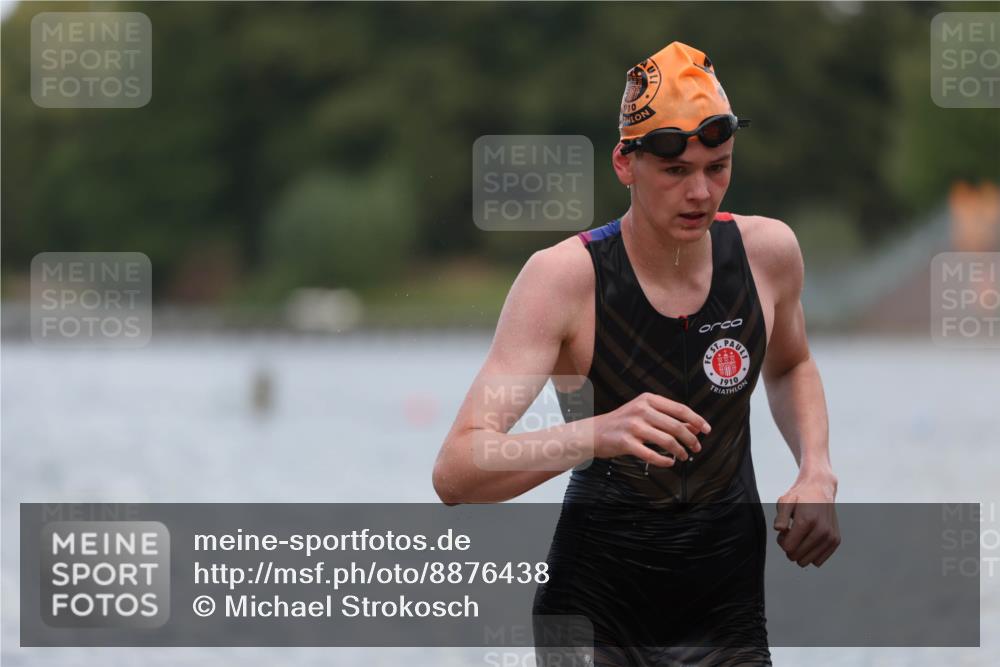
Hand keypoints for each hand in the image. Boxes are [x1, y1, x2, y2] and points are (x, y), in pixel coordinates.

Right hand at [592, 392, 710, 467]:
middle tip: (696, 447)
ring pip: (666, 440)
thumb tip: (694, 427)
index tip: (707, 429)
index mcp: (648, 400)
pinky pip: (651, 454)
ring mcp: (633, 426)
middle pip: (676, 426)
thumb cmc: (622, 423)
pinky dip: (664, 460)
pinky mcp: (626, 442)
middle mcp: (641, 410)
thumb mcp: (644, 414)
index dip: (696, 420)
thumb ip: (668, 418)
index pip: (679, 409)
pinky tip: (669, 462)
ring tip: (684, 456)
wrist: (594, 432)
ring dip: (680, 451)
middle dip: (691, 439)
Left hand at [773, 474, 839, 566]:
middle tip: (791, 532)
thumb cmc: (801, 495)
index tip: (784, 530)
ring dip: (800, 551)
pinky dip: (811, 553)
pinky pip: (818, 561)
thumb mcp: (785, 501)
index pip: (788, 547)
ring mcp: (830, 536)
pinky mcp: (835, 540)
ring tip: (800, 535)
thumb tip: (779, 529)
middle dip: (789, 546)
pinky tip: (809, 539)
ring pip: (807, 561)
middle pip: (796, 556)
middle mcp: (821, 530)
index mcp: (807, 520)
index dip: (781, 541)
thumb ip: (781, 516)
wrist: (820, 488)